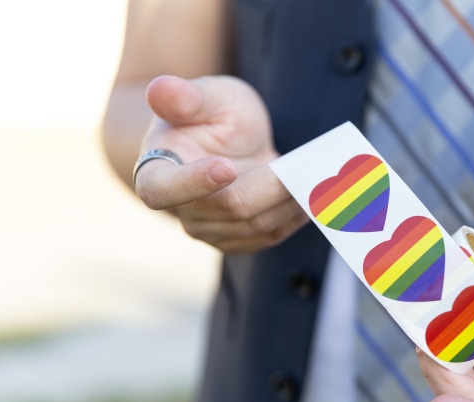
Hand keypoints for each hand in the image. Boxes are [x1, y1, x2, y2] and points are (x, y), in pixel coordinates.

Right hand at [135, 75, 308, 253]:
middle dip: (272, 186)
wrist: (226, 142)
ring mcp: (209, 231)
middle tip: (305, 165)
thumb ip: (185, 97)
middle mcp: (180, 211)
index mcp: (156, 174)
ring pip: (258, 224)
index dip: (194, 183)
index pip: (164, 191)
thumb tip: (158, 89)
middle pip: (231, 207)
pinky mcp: (238, 241)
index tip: (226, 167)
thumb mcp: (205, 96)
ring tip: (316, 175)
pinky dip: (295, 214)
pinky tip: (312, 193)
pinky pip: (271, 234)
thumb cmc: (210, 115)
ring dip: (290, 200)